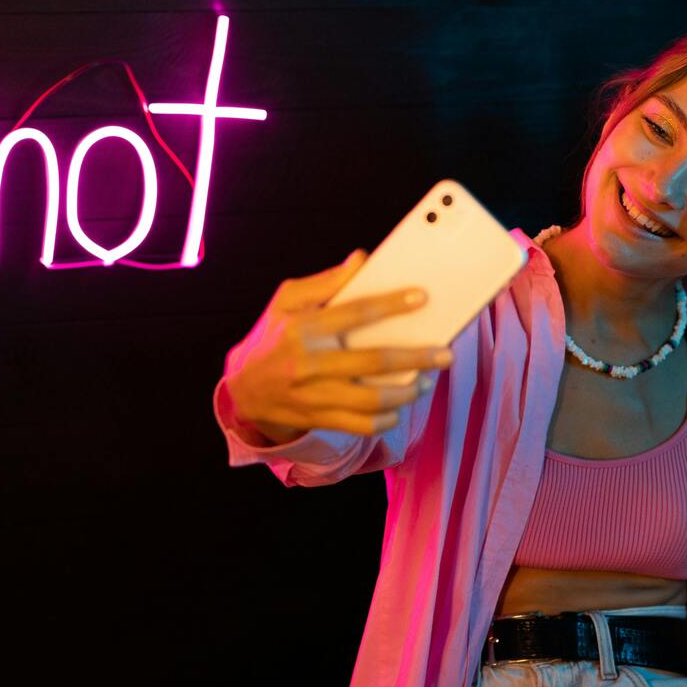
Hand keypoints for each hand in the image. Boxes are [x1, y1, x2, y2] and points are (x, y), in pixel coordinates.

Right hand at [226, 249, 450, 437]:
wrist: (241, 389)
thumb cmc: (271, 337)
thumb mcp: (287, 300)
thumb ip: (325, 281)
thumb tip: (361, 260)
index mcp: (304, 328)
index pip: (355, 312)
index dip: (391, 304)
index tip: (422, 298)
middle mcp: (309, 363)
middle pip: (373, 362)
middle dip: (416, 358)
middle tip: (445, 354)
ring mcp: (313, 395)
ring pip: (371, 401)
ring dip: (406, 393)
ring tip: (426, 382)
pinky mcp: (316, 418)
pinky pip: (358, 426)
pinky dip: (383, 420)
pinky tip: (398, 409)